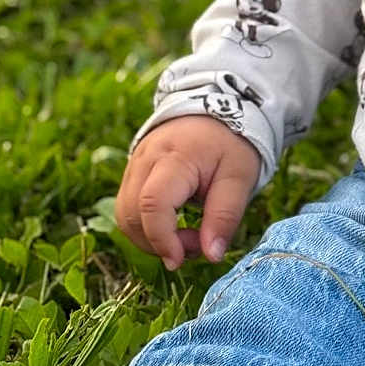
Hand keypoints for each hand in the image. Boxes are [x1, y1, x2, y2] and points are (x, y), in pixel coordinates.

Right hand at [115, 115, 260, 270]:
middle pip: (132, 214)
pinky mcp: (132, 172)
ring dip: (150, 238)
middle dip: (158, 243)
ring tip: (186, 237)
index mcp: (174, 157)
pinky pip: (128, 207)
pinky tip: (173, 225)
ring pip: (125, 214)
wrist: (217, 106)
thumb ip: (225, 216)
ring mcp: (134, 164)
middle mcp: (146, 159)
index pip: (152, 203)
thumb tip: (211, 255)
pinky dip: (146, 226)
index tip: (181, 259)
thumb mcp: (240, 178)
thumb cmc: (231, 143)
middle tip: (196, 245)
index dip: (162, 239)